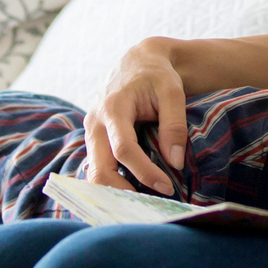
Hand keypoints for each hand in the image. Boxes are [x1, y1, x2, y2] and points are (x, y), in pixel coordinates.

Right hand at [82, 38, 188, 194]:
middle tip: (147, 206)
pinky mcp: (95, 139)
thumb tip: (175, 162)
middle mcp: (95, 122)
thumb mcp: (172, 93)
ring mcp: (91, 132)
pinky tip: (131, 192)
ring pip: (94, 171)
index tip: (166, 187)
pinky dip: (111, 182)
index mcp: (113, 108)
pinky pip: (97, 166)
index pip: (124, 149)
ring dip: (114, 190)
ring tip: (141, 203)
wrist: (139, 62)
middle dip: (120, 191)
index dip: (144, 171)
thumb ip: (174, 125)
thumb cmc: (158, 76)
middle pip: (98, 168)